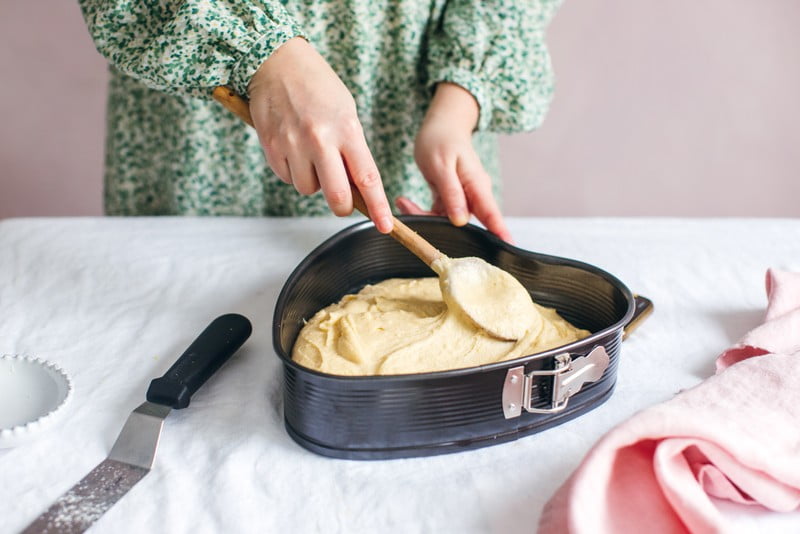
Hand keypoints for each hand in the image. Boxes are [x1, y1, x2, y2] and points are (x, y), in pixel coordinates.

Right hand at [248, 37, 392, 232]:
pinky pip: (286, 178)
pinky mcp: (271, 147)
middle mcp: (320, 139)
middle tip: (342, 202)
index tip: (386, 226)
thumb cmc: (318, 87)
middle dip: (342, 207)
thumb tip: (357, 190)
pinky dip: (292, 172)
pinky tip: (292, 148)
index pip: (367, 178)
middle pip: (337, 196)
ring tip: (310, 155)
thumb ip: (352, 150)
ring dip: (312, 183)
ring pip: (308, 190)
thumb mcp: (346, 113)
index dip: (378, 207)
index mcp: (347, 129)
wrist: (276, 61)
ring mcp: (293, 144)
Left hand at [397, 82, 511, 241]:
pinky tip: (404, 201)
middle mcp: (473, 194)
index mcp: (477, 185)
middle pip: (464, 223)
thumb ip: (452, 193)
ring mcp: (463, 198)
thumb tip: (461, 221)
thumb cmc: (441, 140)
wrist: (441, 126)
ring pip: (446, 220)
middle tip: (411, 214)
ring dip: (423, 216)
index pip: (491, 213)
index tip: (507, 248)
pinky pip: (438, 214)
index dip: (499, 233)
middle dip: (438, 226)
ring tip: (403, 202)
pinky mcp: (451, 199)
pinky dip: (420, 211)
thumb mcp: (441, 165)